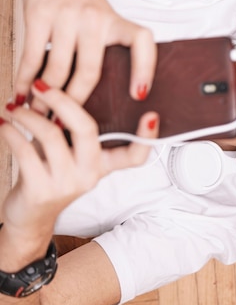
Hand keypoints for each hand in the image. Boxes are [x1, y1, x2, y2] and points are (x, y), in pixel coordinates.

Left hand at [0, 80, 158, 261]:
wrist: (29, 218)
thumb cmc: (49, 174)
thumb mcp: (67, 154)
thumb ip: (68, 129)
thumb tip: (52, 88)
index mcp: (103, 165)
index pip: (134, 155)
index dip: (147, 137)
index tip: (152, 115)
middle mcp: (90, 175)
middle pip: (86, 129)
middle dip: (62, 100)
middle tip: (41, 85)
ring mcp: (67, 184)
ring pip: (51, 135)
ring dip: (27, 116)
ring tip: (15, 107)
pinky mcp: (41, 191)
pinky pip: (25, 151)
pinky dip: (11, 132)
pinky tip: (4, 124)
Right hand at [13, 0, 156, 111]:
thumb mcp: (104, 17)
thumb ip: (106, 47)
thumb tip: (105, 94)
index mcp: (116, 22)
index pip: (142, 43)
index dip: (145, 69)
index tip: (140, 96)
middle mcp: (96, 20)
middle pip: (90, 72)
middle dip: (76, 104)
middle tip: (66, 127)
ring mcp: (67, 16)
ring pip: (58, 69)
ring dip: (47, 97)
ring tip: (40, 115)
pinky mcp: (39, 14)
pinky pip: (32, 55)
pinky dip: (25, 79)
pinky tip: (21, 94)